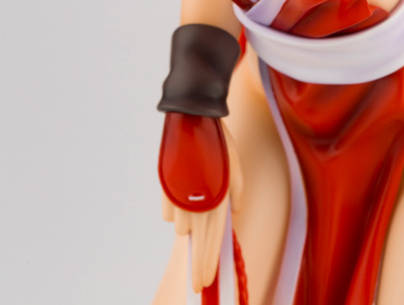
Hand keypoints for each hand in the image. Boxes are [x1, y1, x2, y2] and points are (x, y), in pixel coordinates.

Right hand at [161, 122, 242, 293]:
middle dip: (199, 264)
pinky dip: (175, 212)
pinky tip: (181, 200)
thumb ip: (236, 194)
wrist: (194, 120)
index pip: (214, 241)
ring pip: (182, 228)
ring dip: (188, 226)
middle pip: (198, 243)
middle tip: (197, 284)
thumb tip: (234, 214)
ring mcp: (181, 197)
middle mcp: (199, 202)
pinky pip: (170, 212)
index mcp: (219, 199)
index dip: (210, 263)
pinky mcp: (167, 190)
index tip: (205, 281)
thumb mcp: (236, 168)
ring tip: (193, 213)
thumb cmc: (220, 143)